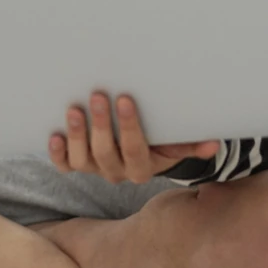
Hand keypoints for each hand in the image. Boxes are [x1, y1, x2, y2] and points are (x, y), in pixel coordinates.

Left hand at [49, 91, 220, 184]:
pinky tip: (54, 134)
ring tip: (74, 110)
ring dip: (77, 135)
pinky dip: (57, 152)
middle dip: (101, 124)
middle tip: (98, 95)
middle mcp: (117, 172)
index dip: (129, 126)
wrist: (140, 153)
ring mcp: (94, 169)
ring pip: (82, 161)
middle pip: (105, 154)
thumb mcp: (176, 141)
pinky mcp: (76, 164)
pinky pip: (64, 165)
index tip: (126, 99)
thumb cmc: (160, 138)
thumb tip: (213, 143)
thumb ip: (191, 142)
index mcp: (143, 168)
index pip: (135, 149)